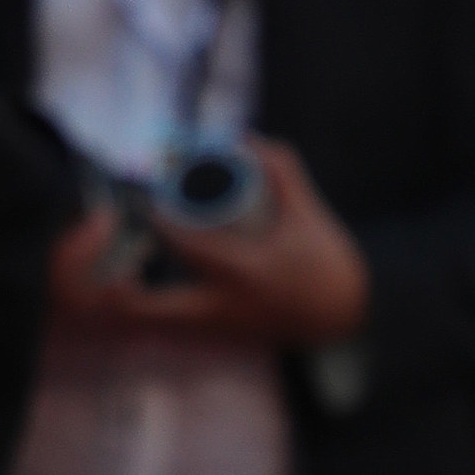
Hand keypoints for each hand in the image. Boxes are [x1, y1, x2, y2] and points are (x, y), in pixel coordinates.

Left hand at [125, 137, 370, 346]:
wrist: (353, 320)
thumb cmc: (330, 268)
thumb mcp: (308, 217)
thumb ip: (283, 173)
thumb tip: (250, 137)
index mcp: (243, 273)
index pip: (185, 246)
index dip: (158, 220)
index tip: (146, 199)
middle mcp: (223, 308)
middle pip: (150, 307)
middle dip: (121, 287)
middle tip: (121, 251)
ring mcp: (222, 328)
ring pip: (160, 321)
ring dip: (139, 298)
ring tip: (130, 266)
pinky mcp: (225, 336)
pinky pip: (177, 325)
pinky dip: (158, 308)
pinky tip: (150, 285)